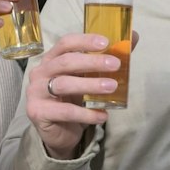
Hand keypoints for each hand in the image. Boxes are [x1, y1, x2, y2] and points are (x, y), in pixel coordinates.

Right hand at [22, 30, 133, 157]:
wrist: (59, 132)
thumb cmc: (74, 99)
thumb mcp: (89, 78)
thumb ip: (107, 59)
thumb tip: (133, 37)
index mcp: (52, 59)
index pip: (66, 43)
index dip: (84, 41)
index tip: (106, 43)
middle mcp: (41, 72)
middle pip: (66, 62)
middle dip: (92, 62)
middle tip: (115, 65)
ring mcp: (36, 92)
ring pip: (64, 84)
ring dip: (90, 85)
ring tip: (112, 87)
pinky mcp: (38, 112)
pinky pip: (65, 112)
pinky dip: (86, 113)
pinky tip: (103, 116)